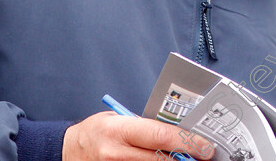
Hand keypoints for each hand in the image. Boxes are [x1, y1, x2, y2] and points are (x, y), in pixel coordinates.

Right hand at [62, 111, 213, 160]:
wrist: (69, 150)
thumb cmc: (99, 131)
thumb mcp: (120, 120)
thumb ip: (146, 127)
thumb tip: (179, 132)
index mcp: (120, 130)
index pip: (161, 136)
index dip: (187, 142)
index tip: (206, 146)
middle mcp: (117, 153)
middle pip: (161, 160)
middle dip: (186, 159)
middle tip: (204, 157)